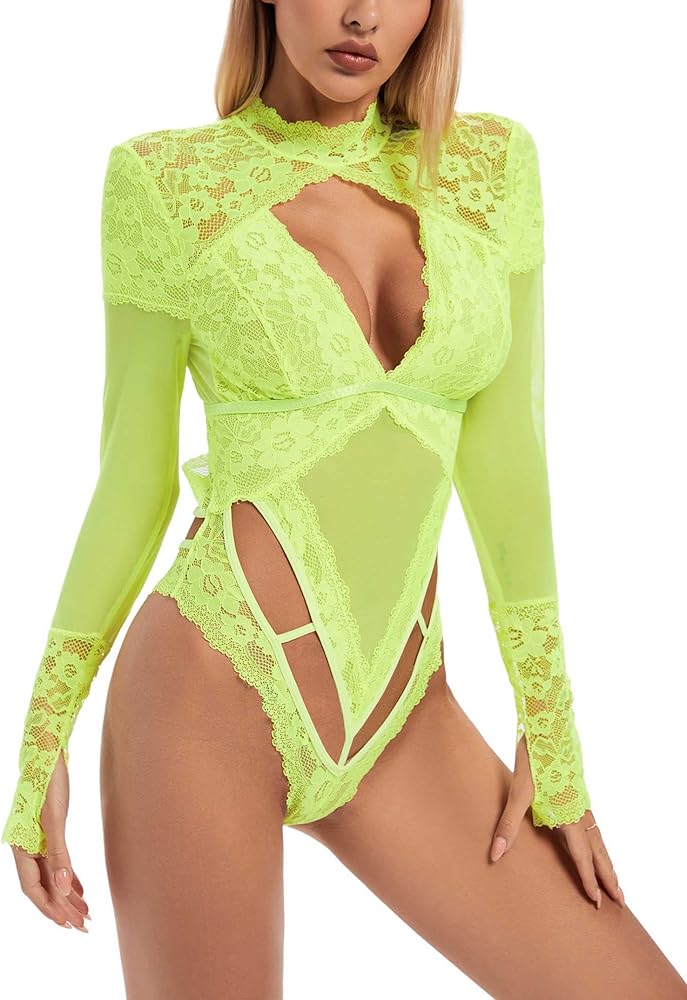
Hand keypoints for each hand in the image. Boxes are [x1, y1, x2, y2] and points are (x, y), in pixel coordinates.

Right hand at [10, 750, 91, 930]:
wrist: (48, 752)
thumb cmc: (49, 783)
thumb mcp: (55, 819)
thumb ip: (59, 855)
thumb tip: (64, 889)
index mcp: (20, 847)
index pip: (32, 888)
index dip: (49, 908)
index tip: (68, 924)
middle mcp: (24, 847)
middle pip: (43, 885)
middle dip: (62, 907)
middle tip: (83, 926)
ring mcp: (35, 839)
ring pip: (51, 875)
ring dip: (67, 894)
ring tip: (86, 912)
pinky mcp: (47, 831)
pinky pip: (56, 862)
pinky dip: (68, 876)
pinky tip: (80, 888)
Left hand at [489, 735, 624, 909]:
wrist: (548, 728)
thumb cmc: (534, 760)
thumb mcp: (518, 793)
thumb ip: (508, 826)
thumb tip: (495, 855)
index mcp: (570, 817)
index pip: (582, 857)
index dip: (588, 880)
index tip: (597, 902)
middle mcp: (580, 812)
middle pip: (599, 851)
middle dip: (608, 877)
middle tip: (620, 900)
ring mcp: (581, 802)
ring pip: (599, 838)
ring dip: (606, 861)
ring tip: (614, 879)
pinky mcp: (577, 793)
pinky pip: (593, 825)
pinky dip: (599, 842)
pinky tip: (594, 843)